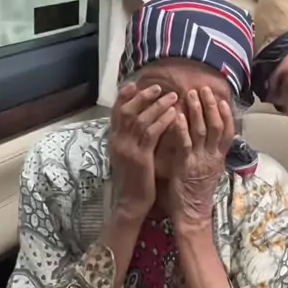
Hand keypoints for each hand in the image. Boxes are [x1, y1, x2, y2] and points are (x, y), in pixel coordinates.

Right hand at [109, 82, 176, 219]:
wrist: (131, 203)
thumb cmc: (134, 180)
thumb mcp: (128, 155)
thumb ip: (131, 138)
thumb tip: (140, 119)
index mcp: (114, 140)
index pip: (116, 112)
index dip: (124, 96)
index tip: (135, 84)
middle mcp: (117, 141)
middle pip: (127, 110)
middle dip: (143, 96)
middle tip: (158, 87)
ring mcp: (127, 149)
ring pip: (140, 119)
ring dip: (157, 105)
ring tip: (172, 96)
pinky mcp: (140, 157)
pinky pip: (151, 133)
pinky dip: (163, 121)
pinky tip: (174, 114)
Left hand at [169, 87, 234, 229]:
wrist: (192, 214)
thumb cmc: (197, 192)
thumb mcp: (209, 169)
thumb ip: (209, 152)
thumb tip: (207, 135)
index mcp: (219, 157)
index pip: (228, 131)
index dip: (226, 113)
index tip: (222, 98)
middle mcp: (213, 156)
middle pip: (216, 125)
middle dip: (211, 105)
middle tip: (205, 89)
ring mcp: (200, 160)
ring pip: (202, 130)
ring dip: (197, 110)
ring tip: (191, 94)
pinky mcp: (186, 165)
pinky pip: (186, 143)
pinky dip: (182, 128)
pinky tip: (178, 115)